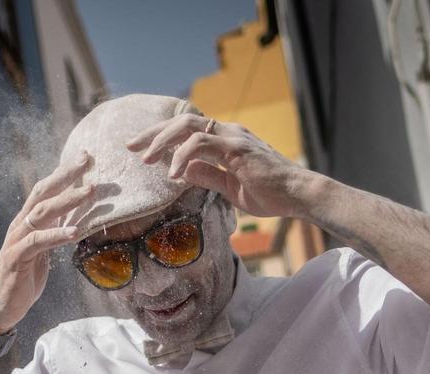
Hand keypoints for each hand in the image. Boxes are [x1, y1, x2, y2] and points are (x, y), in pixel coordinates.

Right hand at [0, 155, 94, 333]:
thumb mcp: (43, 253)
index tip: (85, 158)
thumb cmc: (23, 280)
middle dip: (65, 176)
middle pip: (42, 193)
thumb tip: (73, 220)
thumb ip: (53, 234)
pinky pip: (36, 241)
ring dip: (67, 201)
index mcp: (26, 222)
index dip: (64, 174)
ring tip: (90, 192)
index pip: (45, 191)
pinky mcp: (15, 258)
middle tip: (88, 161)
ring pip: (41, 213)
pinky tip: (74, 231)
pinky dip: (56, 235)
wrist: (0, 308)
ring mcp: (16, 240)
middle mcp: (19, 226)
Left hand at [126, 114, 315, 219]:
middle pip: (182, 122)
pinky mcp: (237, 148)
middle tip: (130, 147)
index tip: (141, 150)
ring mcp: (233, 137)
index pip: (187, 131)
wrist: (299, 195)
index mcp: (226, 140)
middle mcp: (228, 132)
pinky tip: (173, 173)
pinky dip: (183, 155)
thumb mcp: (231, 188)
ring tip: (146, 160)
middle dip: (153, 133)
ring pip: (188, 127)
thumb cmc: (271, 194)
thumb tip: (183, 171)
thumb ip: (208, 176)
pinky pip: (202, 143)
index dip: (161, 137)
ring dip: (162, 142)